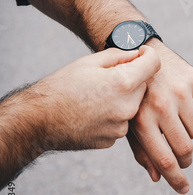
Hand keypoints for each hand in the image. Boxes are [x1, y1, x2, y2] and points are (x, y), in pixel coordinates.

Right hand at [37, 45, 160, 150]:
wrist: (37, 121)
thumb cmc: (61, 86)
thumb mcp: (89, 62)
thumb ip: (119, 56)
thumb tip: (138, 54)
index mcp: (123, 83)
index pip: (154, 64)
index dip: (147, 55)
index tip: (140, 54)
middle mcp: (127, 108)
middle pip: (144, 86)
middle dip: (133, 78)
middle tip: (108, 76)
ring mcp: (120, 127)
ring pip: (133, 105)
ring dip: (123, 98)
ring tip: (96, 95)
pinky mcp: (112, 140)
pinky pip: (121, 121)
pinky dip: (113, 114)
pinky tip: (92, 111)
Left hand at [127, 41, 192, 194]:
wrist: (138, 51)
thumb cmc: (133, 94)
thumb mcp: (130, 120)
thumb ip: (142, 150)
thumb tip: (158, 178)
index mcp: (142, 120)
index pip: (164, 160)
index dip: (176, 180)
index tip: (184, 189)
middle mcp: (162, 106)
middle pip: (185, 148)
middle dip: (185, 159)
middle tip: (183, 158)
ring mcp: (180, 92)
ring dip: (190, 131)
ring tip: (177, 120)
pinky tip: (182, 101)